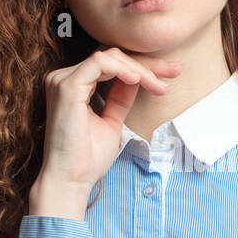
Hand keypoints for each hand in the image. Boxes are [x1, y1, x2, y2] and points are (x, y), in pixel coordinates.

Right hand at [37, 46, 182, 194]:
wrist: (71, 180)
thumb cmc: (87, 158)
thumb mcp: (112, 122)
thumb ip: (120, 98)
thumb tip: (138, 79)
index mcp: (73, 85)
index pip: (111, 64)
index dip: (142, 67)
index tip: (169, 76)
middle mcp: (63, 78)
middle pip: (112, 56)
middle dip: (147, 63)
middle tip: (175, 71)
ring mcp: (62, 80)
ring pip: (109, 57)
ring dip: (140, 69)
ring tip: (159, 85)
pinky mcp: (67, 87)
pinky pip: (100, 63)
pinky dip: (122, 68)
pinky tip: (138, 80)